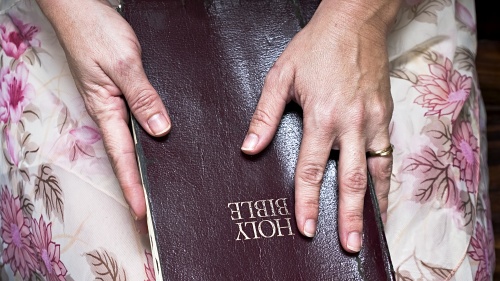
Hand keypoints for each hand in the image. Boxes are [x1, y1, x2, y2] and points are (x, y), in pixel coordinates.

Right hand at [37, 0, 170, 231]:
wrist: (81, 8)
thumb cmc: (96, 31)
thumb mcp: (123, 64)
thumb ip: (143, 97)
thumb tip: (161, 131)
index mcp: (105, 108)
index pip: (122, 156)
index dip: (133, 185)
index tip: (142, 212)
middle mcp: (109, 110)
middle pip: (126, 154)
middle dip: (138, 184)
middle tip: (152, 210)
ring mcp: (114, 102)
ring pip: (132, 139)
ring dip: (144, 164)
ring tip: (160, 187)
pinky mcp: (120, 92)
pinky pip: (135, 121)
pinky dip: (146, 139)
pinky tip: (160, 145)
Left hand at [242, 0, 399, 251]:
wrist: (355, 22)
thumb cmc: (316, 46)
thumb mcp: (281, 75)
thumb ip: (265, 115)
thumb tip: (249, 149)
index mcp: (323, 115)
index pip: (312, 169)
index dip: (307, 201)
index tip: (305, 227)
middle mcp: (352, 123)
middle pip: (351, 179)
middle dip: (348, 216)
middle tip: (347, 244)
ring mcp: (373, 120)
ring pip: (376, 170)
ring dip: (374, 203)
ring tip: (371, 230)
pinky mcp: (385, 114)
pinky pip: (387, 153)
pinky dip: (386, 178)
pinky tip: (382, 194)